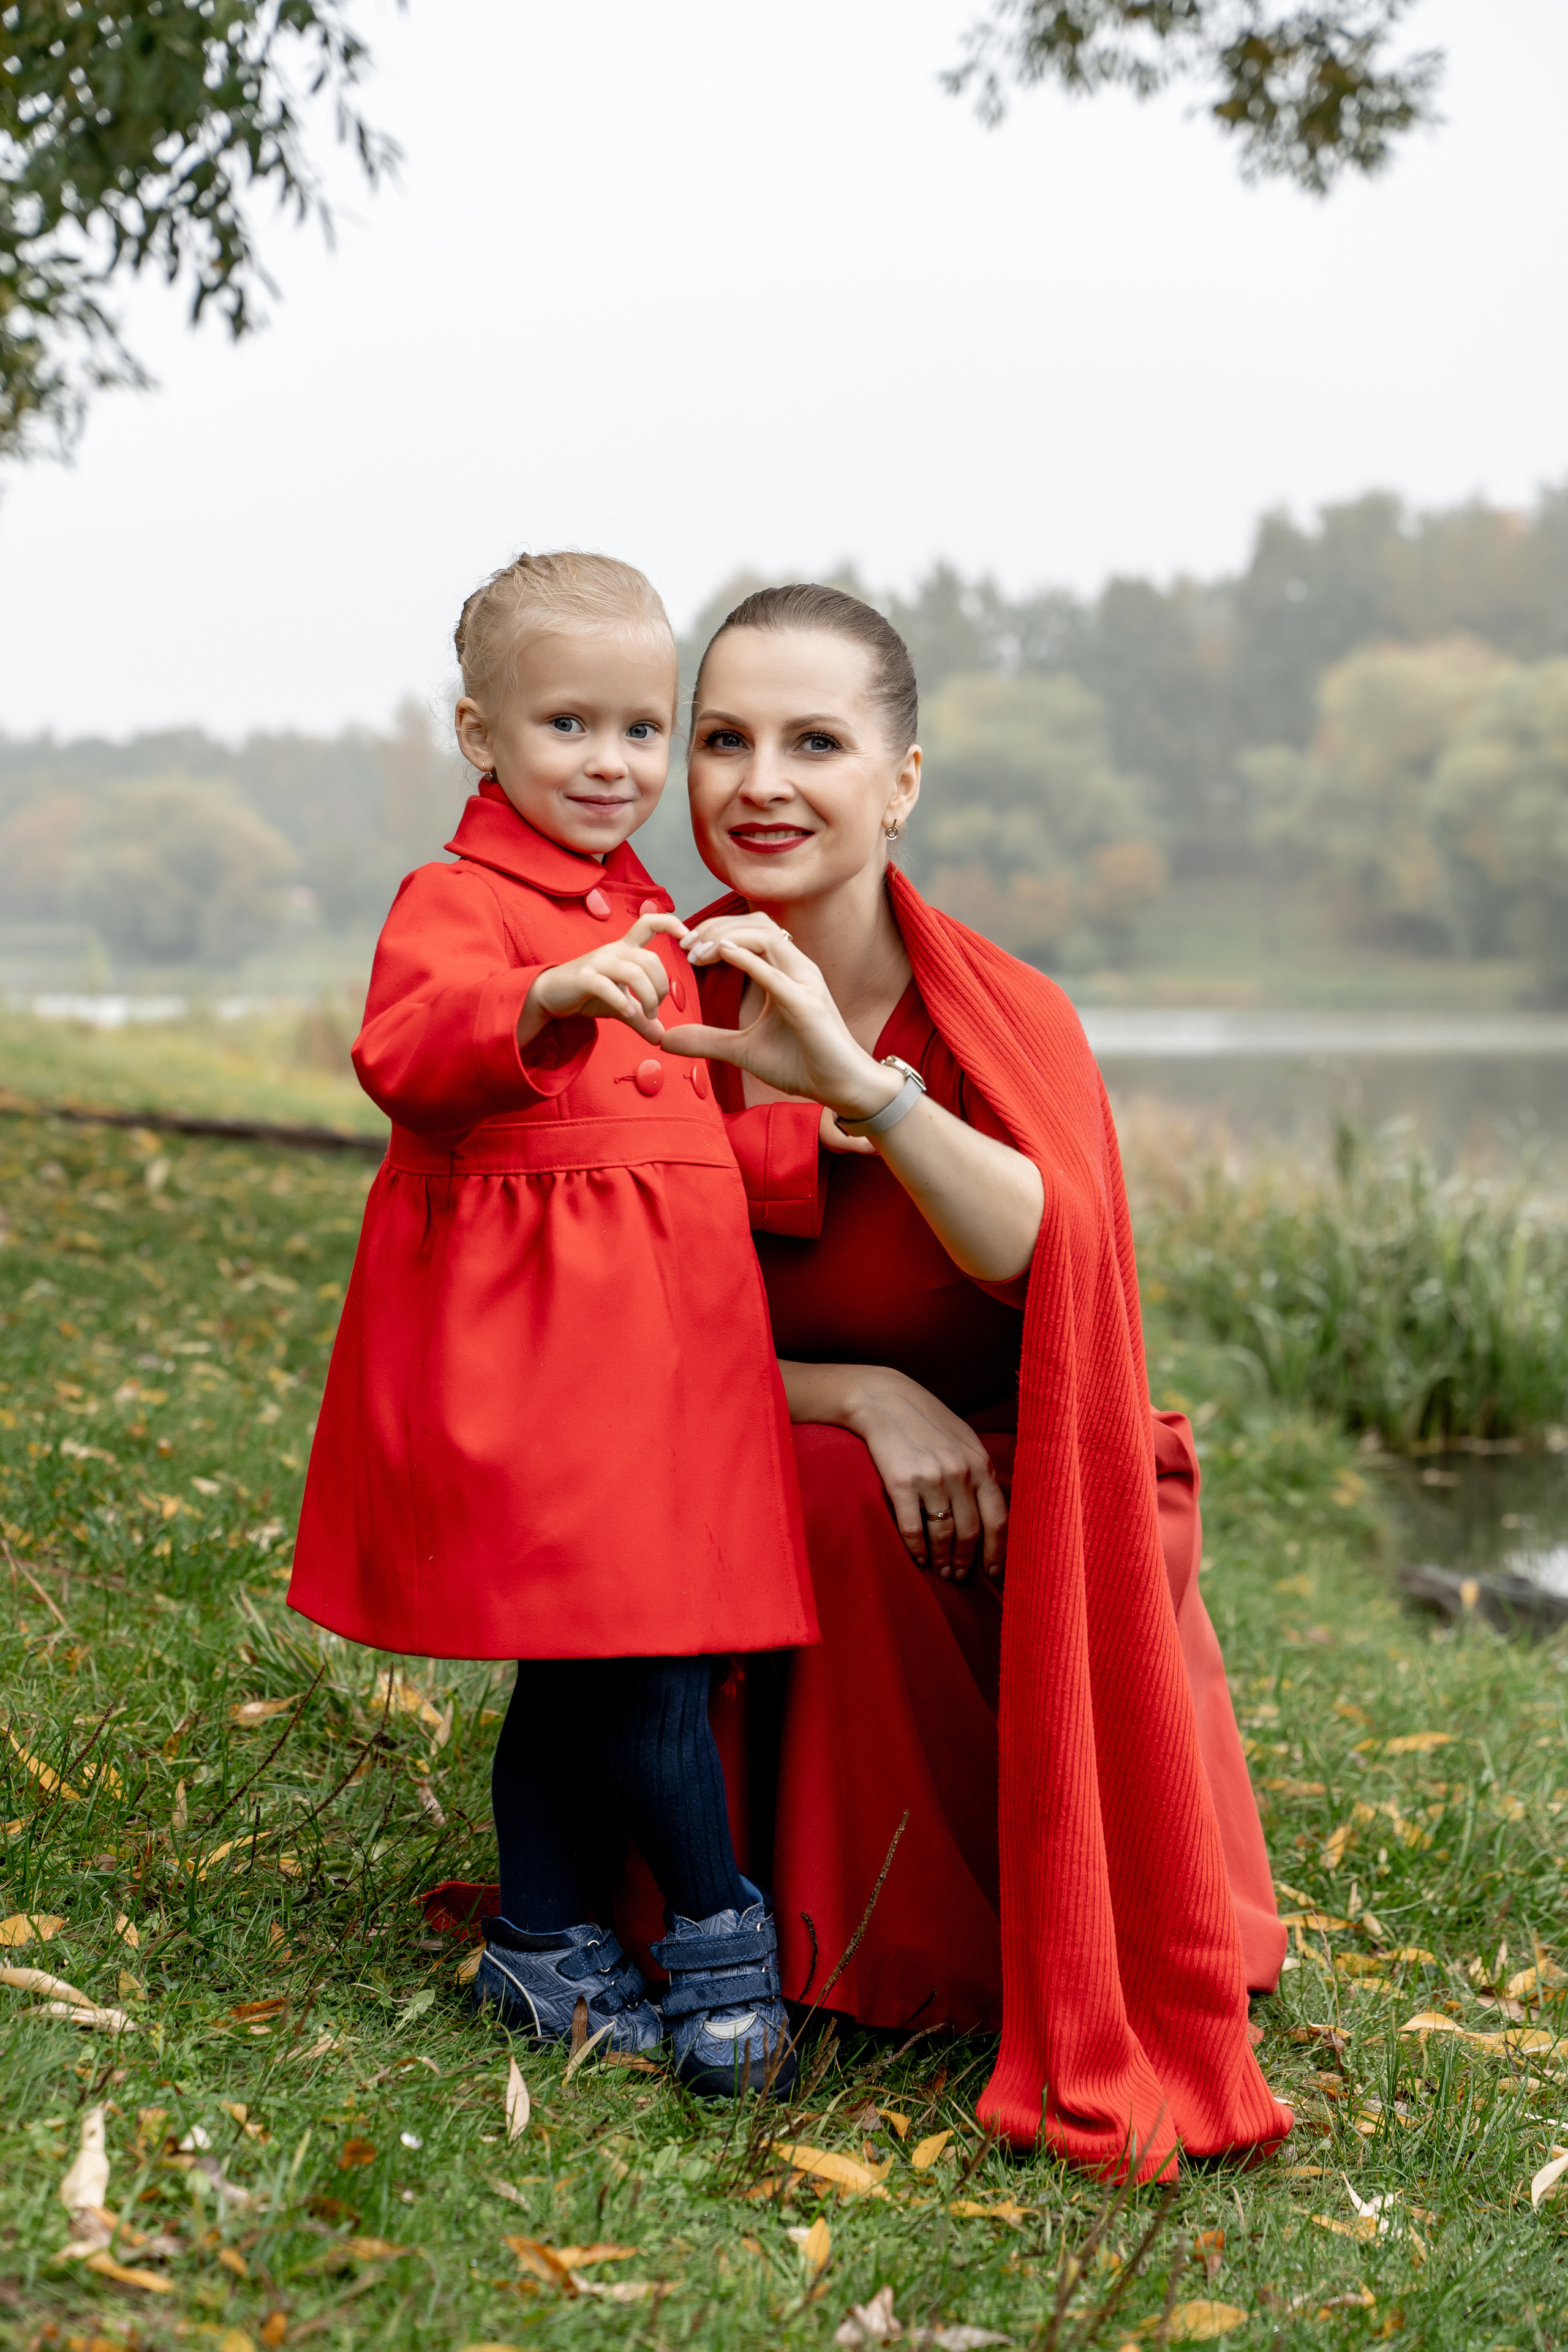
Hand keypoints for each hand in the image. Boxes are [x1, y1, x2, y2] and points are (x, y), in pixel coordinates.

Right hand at [519, 913, 689, 1050]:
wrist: (549, 995)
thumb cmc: (588, 995)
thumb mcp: (621, 1005)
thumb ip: (641, 1018)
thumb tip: (661, 1038)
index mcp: (624, 949)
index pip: (648, 924)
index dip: (669, 923)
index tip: (687, 935)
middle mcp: (613, 951)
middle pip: (650, 960)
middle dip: (661, 987)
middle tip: (654, 1010)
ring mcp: (598, 963)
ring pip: (634, 972)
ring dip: (647, 997)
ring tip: (646, 1015)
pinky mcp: (583, 978)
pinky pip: (607, 987)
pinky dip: (621, 1002)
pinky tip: (627, 1014)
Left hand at [662, 915, 901, 1122]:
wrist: (842, 1087)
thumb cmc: (801, 1063)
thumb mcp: (743, 1050)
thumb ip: (708, 1040)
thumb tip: (666, 1039)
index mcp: (785, 972)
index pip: (751, 931)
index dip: (717, 930)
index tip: (685, 948)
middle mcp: (798, 969)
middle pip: (757, 924)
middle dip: (717, 927)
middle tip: (685, 945)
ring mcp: (805, 984)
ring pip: (767, 937)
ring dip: (727, 938)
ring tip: (697, 952)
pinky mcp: (808, 1006)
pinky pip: (777, 975)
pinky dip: (749, 959)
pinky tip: (723, 952)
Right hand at [801, 1362, 1007, 1581]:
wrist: (885, 1399)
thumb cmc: (927, 1421)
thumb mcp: (964, 1440)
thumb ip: (979, 1472)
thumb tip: (991, 1511)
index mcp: (980, 1463)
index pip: (998, 1519)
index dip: (997, 1550)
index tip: (993, 1571)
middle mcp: (960, 1472)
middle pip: (970, 1531)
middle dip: (966, 1560)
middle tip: (959, 1575)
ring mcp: (931, 1478)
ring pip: (943, 1534)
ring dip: (943, 1558)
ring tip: (941, 1570)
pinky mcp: (901, 1482)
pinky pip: (913, 1528)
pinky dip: (917, 1548)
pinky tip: (918, 1557)